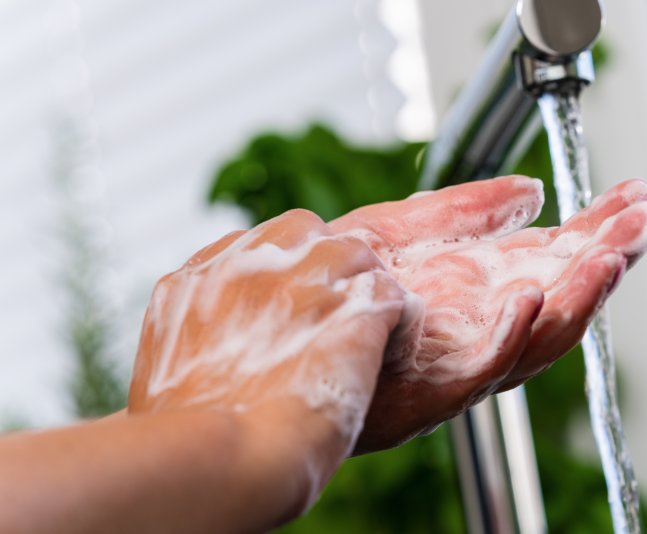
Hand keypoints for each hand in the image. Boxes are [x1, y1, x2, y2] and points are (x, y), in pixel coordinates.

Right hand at [128, 209, 403, 504]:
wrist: (221, 464)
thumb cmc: (189, 444)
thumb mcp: (166, 380)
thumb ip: (194, 348)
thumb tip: (212, 364)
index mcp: (194, 281)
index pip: (251, 247)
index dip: (279, 276)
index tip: (288, 311)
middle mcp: (248, 265)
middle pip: (302, 231)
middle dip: (322, 263)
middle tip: (332, 313)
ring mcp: (303, 279)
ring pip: (354, 253)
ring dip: (362, 290)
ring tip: (364, 336)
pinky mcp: (353, 307)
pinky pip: (391, 293)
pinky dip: (396, 322)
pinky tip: (386, 351)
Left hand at [331, 176, 646, 451]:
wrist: (278, 337)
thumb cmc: (332, 289)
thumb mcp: (396, 231)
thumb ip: (462, 210)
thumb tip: (532, 190)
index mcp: (476, 284)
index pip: (551, 254)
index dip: (596, 226)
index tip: (635, 194)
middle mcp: (479, 323)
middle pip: (560, 291)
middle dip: (607, 255)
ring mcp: (461, 358)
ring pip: (537, 333)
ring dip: (579, 296)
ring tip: (611, 256)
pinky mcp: (431, 389)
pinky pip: (481, 366)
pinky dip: (510, 336)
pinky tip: (529, 298)